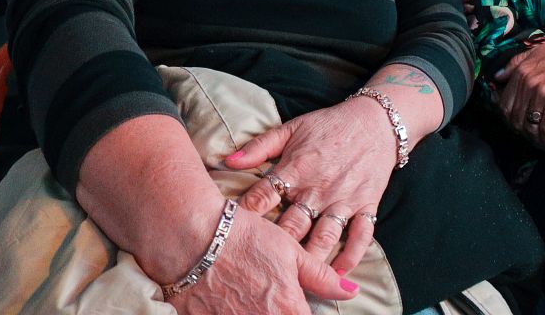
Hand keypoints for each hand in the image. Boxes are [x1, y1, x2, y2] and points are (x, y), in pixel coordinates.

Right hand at [170, 207, 357, 313]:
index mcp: (287, 310)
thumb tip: (351, 292)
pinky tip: (231, 300)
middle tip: (273, 295)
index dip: (306, 312)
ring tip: (251, 295)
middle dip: (285, 311)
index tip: (302, 306)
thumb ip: (322, 278)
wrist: (193, 237)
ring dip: (257, 312)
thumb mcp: (291, 252)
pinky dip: (232, 313)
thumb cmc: (245, 238)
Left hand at [225, 97, 397, 273]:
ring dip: (310, 258)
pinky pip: (361, 235)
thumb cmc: (330, 125)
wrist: (377, 120)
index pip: (262, 197)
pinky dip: (351, 255)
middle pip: (291, 225)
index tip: (230, 231)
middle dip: (275, 246)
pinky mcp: (367, 204)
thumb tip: (227, 161)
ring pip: (324, 236)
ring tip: (296, 277)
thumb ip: (260, 146)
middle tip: (259, 263)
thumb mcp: (292, 128)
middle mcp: (318, 188)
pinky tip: (339, 273)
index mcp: (296, 168)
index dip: (244, 215)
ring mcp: (344, 198)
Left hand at [494, 41, 544, 146]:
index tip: (515, 124)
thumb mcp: (535, 52)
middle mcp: (529, 84)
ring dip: (533, 138)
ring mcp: (543, 95)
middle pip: (515, 118)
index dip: (508, 119)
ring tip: (539, 141)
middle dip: (520, 131)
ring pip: (530, 126)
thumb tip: (497, 77)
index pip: (504, 104)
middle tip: (528, 135)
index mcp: (521, 73)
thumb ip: (514, 63)